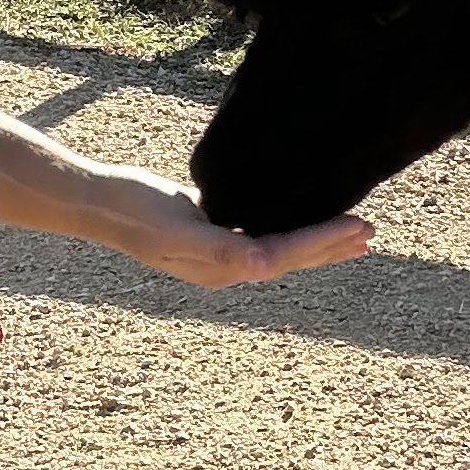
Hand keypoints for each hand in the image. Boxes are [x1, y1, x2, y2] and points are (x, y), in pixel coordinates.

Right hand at [99, 171, 370, 289]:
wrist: (98, 201)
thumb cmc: (134, 211)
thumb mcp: (175, 228)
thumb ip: (218, 247)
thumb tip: (260, 266)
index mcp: (223, 267)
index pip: (286, 254)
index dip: (324, 241)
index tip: (360, 227)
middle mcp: (226, 265)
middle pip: (291, 256)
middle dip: (332, 245)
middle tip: (372, 231)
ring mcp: (219, 250)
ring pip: (281, 245)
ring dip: (317, 239)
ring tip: (352, 233)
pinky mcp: (212, 230)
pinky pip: (263, 230)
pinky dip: (290, 225)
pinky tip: (300, 215)